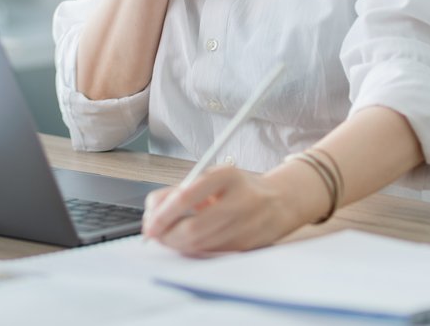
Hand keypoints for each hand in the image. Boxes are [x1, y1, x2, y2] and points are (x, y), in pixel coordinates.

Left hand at [141, 164, 303, 254]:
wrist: (279, 201)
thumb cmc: (238, 188)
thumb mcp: (212, 178)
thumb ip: (182, 191)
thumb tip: (152, 211)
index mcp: (227, 176)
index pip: (186, 197)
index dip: (163, 214)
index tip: (149, 223)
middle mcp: (239, 201)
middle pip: (192, 228)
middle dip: (166, 235)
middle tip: (154, 234)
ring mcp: (245, 226)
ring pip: (200, 245)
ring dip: (176, 244)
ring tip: (167, 236)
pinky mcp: (247, 246)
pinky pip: (210, 252)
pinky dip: (192, 249)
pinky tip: (186, 241)